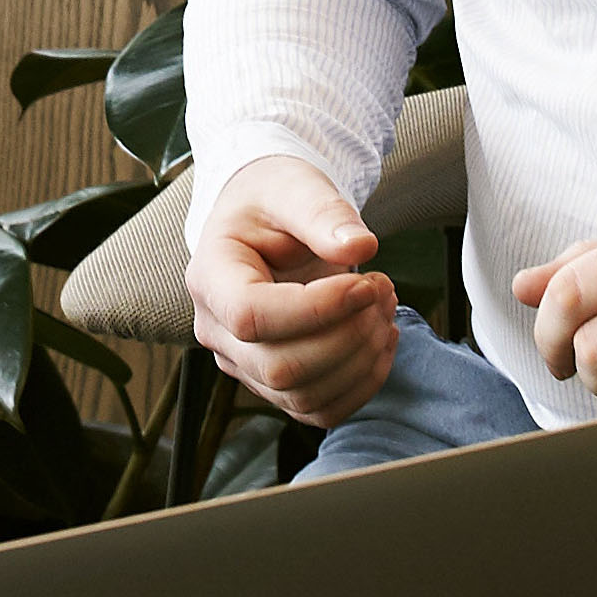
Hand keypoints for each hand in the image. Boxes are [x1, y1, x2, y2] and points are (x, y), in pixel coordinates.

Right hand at [186, 155, 400, 425]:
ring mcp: (242, 363)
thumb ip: (324, 213)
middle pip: (280, 367)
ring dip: (361, 360)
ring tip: (385, 307)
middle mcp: (216, 329)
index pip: (252, 316)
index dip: (317, 309)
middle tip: (383, 289)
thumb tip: (360, 247)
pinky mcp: (274, 382)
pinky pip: (320, 408)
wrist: (267, 218)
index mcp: (210, 277)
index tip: (364, 282)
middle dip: (348, 336)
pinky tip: (381, 340)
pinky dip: (362, 383)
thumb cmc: (274, 199)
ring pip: (304, 396)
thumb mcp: (296, 188)